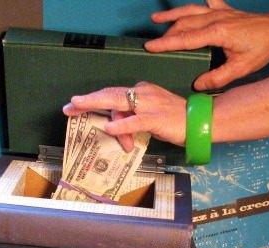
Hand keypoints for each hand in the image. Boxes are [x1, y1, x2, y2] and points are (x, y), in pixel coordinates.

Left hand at [63, 82, 186, 151]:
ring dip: (96, 104)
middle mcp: (143, 94)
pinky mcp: (157, 118)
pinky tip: (109, 127)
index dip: (93, 99)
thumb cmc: (174, 121)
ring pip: (119, 103)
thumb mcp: (148, 122)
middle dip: (88, 100)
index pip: (113, 94)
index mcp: (141, 92)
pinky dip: (121, 124)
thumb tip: (116, 133)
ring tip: (78, 107)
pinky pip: (135, 121)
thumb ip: (130, 125)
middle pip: (110, 94)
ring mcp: (149, 105)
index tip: (75, 105)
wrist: (199, 121)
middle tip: (69, 105)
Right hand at [145, 1, 268, 89]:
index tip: (150, 47)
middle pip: (184, 24)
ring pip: (191, 11)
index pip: (186, 38)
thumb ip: (217, 78)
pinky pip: (208, 2)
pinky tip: (191, 2)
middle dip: (166, 33)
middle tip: (152, 44)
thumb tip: (197, 85)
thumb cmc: (261, 49)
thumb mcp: (240, 69)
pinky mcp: (225, 10)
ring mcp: (220, 12)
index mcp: (217, 33)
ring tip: (156, 18)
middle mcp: (216, 19)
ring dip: (173, 14)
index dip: (166, 43)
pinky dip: (199, 1)